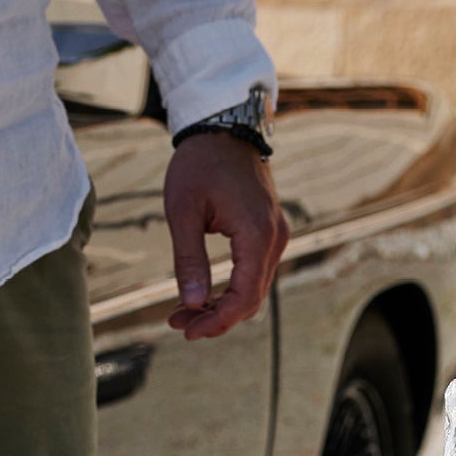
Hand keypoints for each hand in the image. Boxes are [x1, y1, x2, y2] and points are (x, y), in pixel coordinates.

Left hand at [163, 131, 287, 340]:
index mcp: (257, 234)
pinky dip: (231, 288)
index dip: (217, 321)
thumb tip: (192, 304)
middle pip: (251, 299)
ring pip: (253, 289)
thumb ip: (189, 259)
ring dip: (222, 305)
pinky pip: (254, 272)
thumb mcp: (183, 210)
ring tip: (185, 311)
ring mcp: (276, 235)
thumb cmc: (200, 162)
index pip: (243, 297)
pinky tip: (204, 293)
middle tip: (179, 323)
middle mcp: (275, 238)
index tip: (187, 330)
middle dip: (216, 317)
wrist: (224, 125)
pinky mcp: (269, 232)